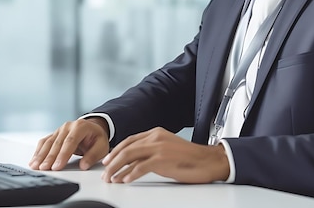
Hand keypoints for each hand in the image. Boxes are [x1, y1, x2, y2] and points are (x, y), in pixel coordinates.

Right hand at [29, 118, 109, 170]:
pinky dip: (38, 152)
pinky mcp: (54, 134)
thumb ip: (93, 155)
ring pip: (48, 143)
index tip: (57, 166)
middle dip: (50, 157)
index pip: (70, 141)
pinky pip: (44, 142)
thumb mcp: (101, 146)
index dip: (63, 154)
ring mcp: (60, 129)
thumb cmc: (97, 138)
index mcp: (80, 126)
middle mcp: (68, 126)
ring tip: (35, 166)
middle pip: (57, 143)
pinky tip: (34, 160)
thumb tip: (83, 165)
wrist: (93, 129)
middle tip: (44, 168)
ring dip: (41, 155)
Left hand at [101, 127, 228, 183]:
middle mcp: (155, 137)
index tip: (108, 161)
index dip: (116, 151)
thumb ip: (152, 150)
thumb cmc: (190, 158)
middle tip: (105, 172)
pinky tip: (125, 180)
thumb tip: (134, 162)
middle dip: (112, 161)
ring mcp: (158, 148)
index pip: (130, 140)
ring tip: (111, 179)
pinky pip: (140, 167)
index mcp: (156, 133)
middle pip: (126, 148)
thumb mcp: (167, 148)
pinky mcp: (162, 160)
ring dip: (117, 169)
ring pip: (129, 156)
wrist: (208, 161)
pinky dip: (130, 174)